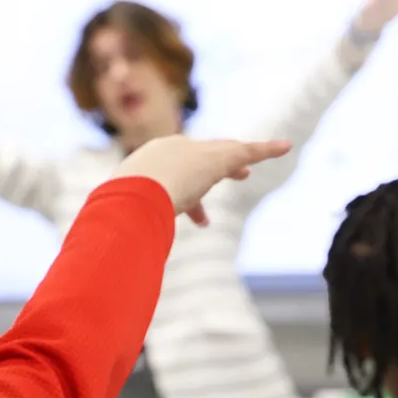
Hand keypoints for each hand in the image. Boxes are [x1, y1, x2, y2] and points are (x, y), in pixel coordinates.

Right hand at [113, 135, 292, 225]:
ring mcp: (196, 153)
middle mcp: (174, 149)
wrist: (136, 191)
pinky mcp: (220, 157)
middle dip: (212, 166)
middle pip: (199, 156)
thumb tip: (112, 250)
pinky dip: (268, 149)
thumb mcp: (122, 219)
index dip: (187, 188)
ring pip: (223, 154)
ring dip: (236, 163)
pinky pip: (249, 151)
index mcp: (150, 160)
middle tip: (230, 175)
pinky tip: (286, 146)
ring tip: (244, 174)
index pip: (173, 170)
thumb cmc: (123, 208)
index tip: (196, 211)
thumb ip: (125, 229)